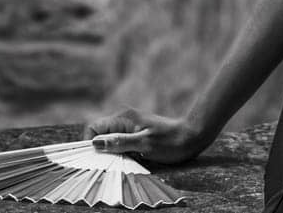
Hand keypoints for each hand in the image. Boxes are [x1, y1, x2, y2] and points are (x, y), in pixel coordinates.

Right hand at [81, 107, 210, 165]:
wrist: (192, 137)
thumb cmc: (170, 141)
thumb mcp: (144, 144)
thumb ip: (119, 143)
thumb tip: (96, 143)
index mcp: (123, 118)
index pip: (94, 128)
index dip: (90, 143)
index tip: (97, 158)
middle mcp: (123, 120)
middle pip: (100, 135)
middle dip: (101, 150)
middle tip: (110, 164)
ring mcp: (129, 127)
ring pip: (109, 141)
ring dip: (112, 153)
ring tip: (122, 162)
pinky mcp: (135, 135)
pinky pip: (120, 144)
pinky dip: (120, 154)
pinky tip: (129, 160)